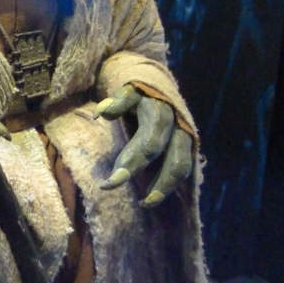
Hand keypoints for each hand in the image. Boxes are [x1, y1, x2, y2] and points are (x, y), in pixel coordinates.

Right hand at [95, 84, 192, 206]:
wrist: (147, 80)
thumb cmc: (151, 122)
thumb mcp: (160, 142)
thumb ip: (156, 164)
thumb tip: (146, 200)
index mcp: (181, 138)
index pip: (179, 165)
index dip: (165, 185)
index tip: (146, 203)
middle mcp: (173, 121)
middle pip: (161, 147)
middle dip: (138, 167)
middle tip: (114, 183)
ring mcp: (155, 103)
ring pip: (152, 127)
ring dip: (130, 151)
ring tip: (111, 169)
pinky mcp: (136, 88)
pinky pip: (127, 96)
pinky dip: (115, 105)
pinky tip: (102, 115)